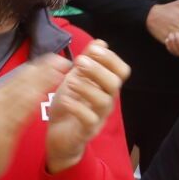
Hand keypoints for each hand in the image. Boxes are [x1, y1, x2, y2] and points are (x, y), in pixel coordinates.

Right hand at [0, 57, 69, 179]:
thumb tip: (35, 88)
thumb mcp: (4, 114)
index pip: (22, 74)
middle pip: (23, 78)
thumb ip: (17, 101)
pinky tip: (44, 93)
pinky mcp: (1, 127)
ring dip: (42, 80)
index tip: (57, 58)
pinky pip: (18, 111)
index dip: (41, 65)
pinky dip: (31, 100)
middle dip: (44, 68)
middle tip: (64, 60)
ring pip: (23, 91)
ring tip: (59, 72)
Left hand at [43, 42, 131, 171]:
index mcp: (105, 88)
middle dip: (98, 69)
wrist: (57, 137)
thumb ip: (86, 63)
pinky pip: (88, 119)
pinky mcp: (86, 132)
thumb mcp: (75, 80)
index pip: (122, 71)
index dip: (111, 58)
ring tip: (70, 80)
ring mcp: (98, 118)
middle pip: (115, 84)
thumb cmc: (68, 107)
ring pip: (104, 101)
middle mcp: (106, 102)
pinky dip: (76, 107)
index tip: (94, 49)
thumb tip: (100, 42)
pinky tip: (65, 99)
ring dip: (87, 87)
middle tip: (80, 61)